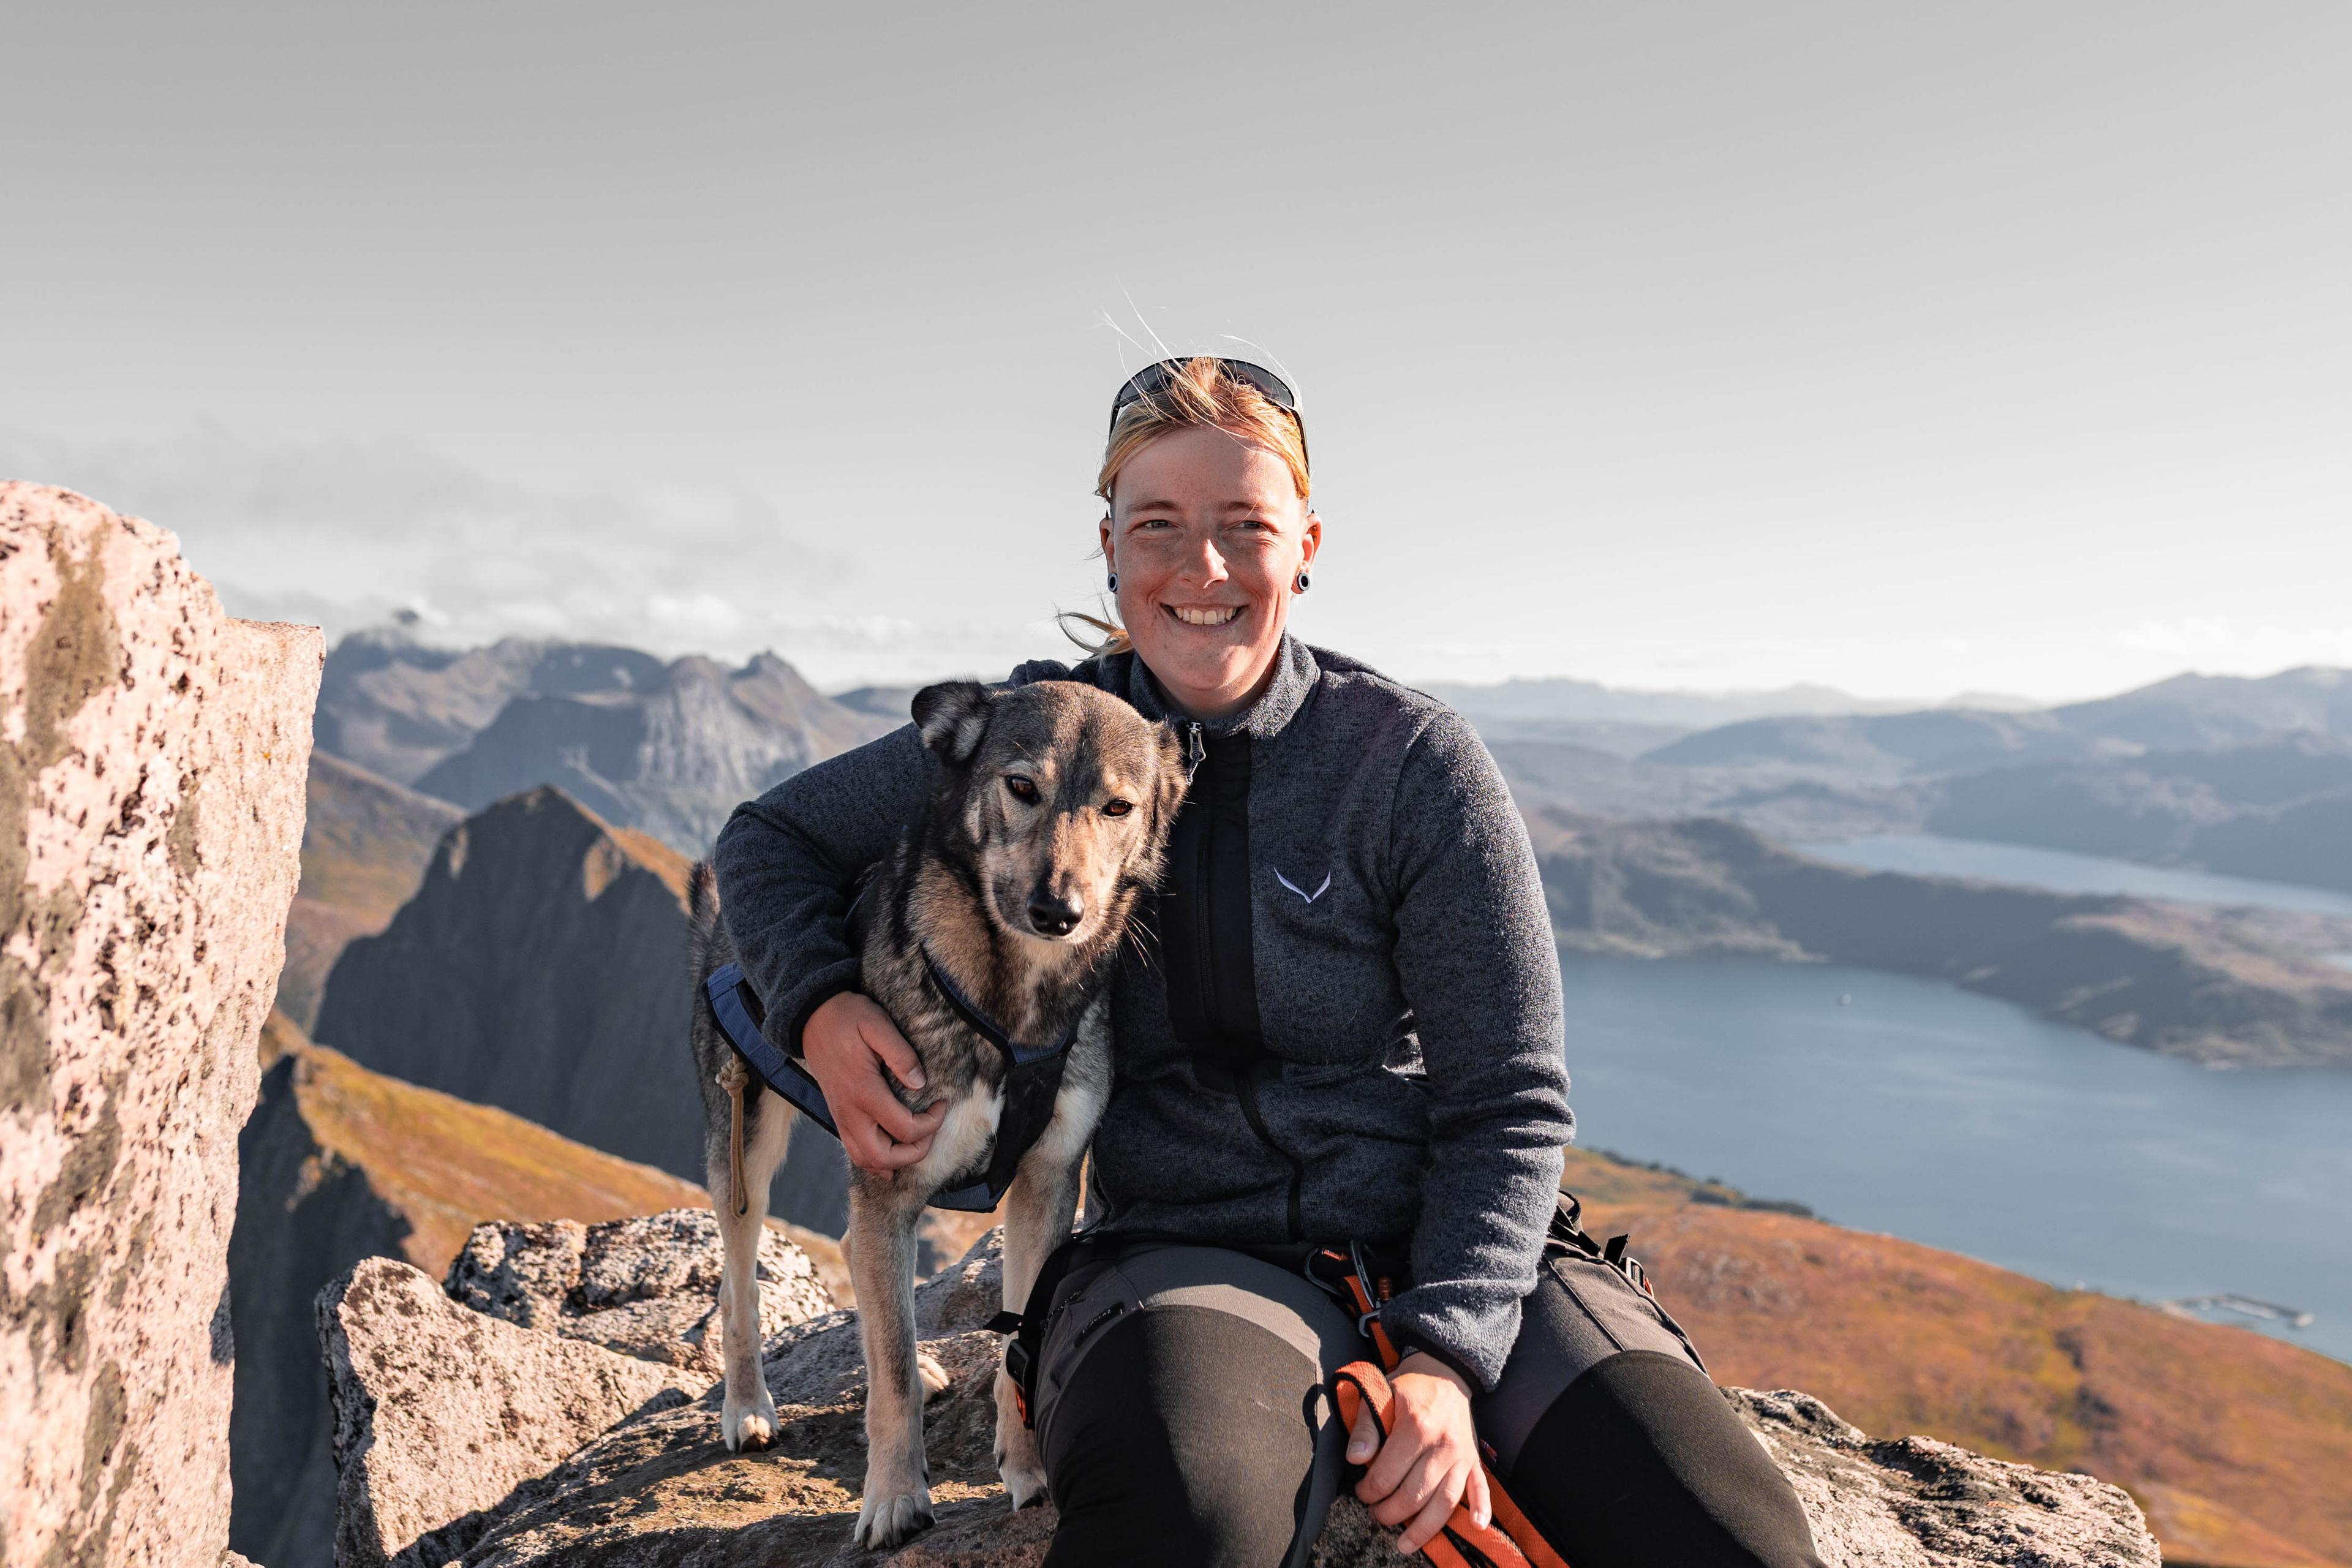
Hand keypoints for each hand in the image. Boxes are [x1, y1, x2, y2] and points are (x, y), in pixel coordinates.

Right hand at [802, 991, 944, 1172]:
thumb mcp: (877, 1024)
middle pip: (883, 1158)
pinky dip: (876, 1160)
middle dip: (914, 1153)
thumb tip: (920, 1083)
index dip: (931, 1123)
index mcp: (864, 1092)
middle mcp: (850, 1113)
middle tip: (930, 1130)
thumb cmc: (847, 1018)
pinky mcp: (838, 1117)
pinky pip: (855, 1151)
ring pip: (866, 1160)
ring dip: (895, 1161)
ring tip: (915, 1141)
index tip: (942, 1103)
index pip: (905, 1129)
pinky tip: (893, 1151)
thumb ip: (900, 1054)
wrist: (811, 1019)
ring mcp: (841, 1118)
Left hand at [1348, 1352, 1490, 1555]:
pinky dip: (1482, 1508)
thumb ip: (1365, 1427)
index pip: (1387, 1475)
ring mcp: (1462, 1454)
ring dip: (1424, 1528)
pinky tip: (1476, 1527)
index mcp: (1416, 1427)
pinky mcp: (1474, 1458)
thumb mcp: (1379, 1394)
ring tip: (1404, 1544)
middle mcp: (1442, 1444)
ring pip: (1444, 1502)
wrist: (1445, 1370)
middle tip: (1376, 1515)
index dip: (1369, 1491)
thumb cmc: (1408, 1386)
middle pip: (1414, 1495)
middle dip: (1390, 1513)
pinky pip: (1480, 1487)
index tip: (1362, 1493)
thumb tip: (1356, 1460)